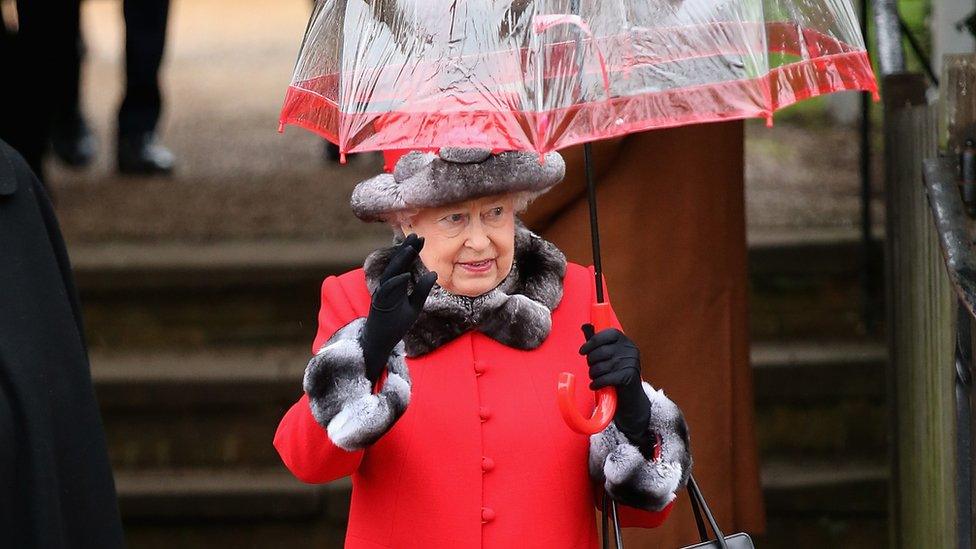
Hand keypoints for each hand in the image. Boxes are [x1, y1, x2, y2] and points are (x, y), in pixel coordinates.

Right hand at [361, 234, 436, 383]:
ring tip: (410, 249)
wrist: (382, 341)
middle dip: (406, 249)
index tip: (421, 238)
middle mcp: (388, 286)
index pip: (404, 264)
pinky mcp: (380, 304)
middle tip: (416, 235)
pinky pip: (388, 291)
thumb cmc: (396, 323)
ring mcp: (383, 294)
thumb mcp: (414, 306)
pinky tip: (406, 274)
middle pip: (397, 264)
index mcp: (396, 285)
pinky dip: (396, 282)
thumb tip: (434, 273)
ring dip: (400, 261)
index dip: (411, 251)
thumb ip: (422, 290)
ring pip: (391, 273)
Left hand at [580, 326, 654, 457]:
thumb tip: (585, 325)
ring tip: (596, 378)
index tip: (582, 351)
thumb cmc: (615, 374)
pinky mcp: (629, 376)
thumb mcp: (607, 356)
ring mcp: (631, 363)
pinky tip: (596, 386)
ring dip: (594, 375)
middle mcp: (630, 350)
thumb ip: (596, 341)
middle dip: (591, 362)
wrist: (630, 399)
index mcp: (625, 342)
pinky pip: (605, 378)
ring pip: (601, 366)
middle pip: (601, 351)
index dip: (592, 342)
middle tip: (592, 369)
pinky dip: (597, 383)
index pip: (607, 334)